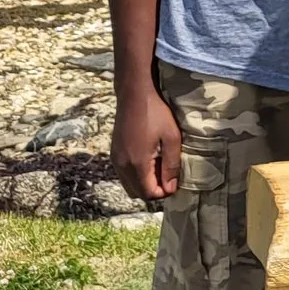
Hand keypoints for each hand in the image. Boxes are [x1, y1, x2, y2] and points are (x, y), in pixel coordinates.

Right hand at [110, 84, 180, 202]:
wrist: (134, 95)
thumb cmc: (156, 114)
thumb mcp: (172, 138)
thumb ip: (171, 165)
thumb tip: (171, 187)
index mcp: (137, 163)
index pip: (148, 193)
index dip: (164, 192)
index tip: (175, 182)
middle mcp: (122, 165)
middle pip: (137, 193)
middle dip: (154, 190)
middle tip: (168, 175)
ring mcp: (115, 160)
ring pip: (129, 186)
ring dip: (144, 183)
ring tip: (160, 166)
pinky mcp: (114, 154)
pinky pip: (124, 175)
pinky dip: (136, 175)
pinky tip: (149, 160)